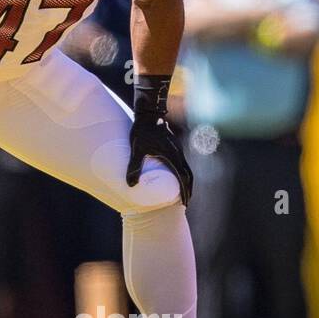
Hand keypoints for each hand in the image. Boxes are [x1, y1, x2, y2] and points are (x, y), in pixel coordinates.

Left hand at [127, 74, 192, 204]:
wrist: (149, 114)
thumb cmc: (142, 131)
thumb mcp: (137, 149)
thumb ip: (134, 166)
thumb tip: (130, 185)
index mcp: (173, 156)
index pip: (183, 178)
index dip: (184, 192)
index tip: (184, 203)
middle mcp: (178, 154)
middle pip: (188, 175)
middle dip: (188, 190)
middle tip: (185, 203)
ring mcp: (177, 149)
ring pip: (186, 169)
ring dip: (186, 182)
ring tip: (182, 193)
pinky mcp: (174, 146)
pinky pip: (182, 163)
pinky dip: (182, 173)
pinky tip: (176, 177)